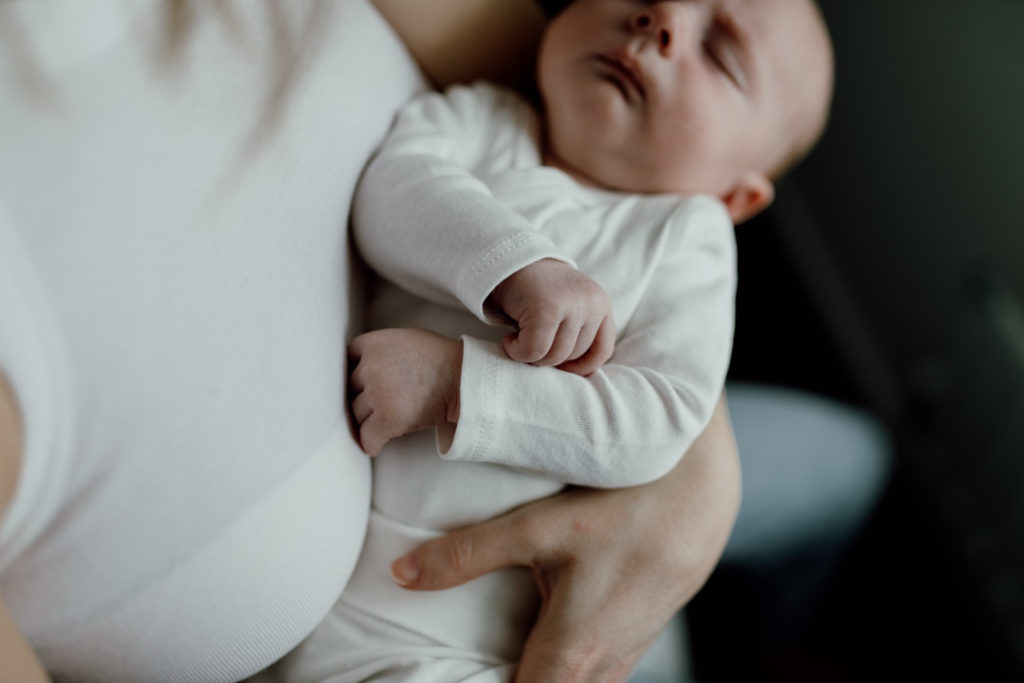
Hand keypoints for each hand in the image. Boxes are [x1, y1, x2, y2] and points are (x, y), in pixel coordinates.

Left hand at [348, 328, 461, 455]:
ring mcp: (378, 393)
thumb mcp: (406, 339)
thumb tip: (363, 365)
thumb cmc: (440, 360)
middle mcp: (372, 366)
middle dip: (363, 396)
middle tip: (377, 405)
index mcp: (375, 343)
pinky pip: (367, 437)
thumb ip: (381, 348)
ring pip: (357, 413)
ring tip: (385, 421)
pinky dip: (371, 443)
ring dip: (368, 420)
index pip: (348, 358)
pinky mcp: (387, 418)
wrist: (464, 380)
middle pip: (351, 388)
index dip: (356, 372)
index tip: (362, 383)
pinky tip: (375, 445)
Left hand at [390, 395, 740, 681]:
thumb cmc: (624, 505)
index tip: (450, 679)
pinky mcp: (638, 636)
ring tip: (503, 653)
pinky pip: (594, 673)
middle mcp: (601, 670)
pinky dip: (563, 667)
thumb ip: (468, 554)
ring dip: (537, 676)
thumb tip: (401, 575)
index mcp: (570, 656)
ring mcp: (625, 656)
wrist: (702, 489)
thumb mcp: (539, 526)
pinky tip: (546, 636)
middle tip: (466, 664)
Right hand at [488, 259, 614, 376]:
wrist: (508, 261)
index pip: (602, 350)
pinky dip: (517, 352)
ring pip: (554, 356)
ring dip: (531, 356)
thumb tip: (582, 375)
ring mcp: (571, 304)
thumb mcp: (569, 309)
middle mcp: (591, 303)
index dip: (581, 366)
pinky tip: (509, 339)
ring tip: (519, 338)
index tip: (559, 366)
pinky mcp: (547, 308)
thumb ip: (579, 333)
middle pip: (573, 356)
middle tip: (529, 341)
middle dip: (548, 357)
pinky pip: (534, 350)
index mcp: (601, 304)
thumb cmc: (536, 292)